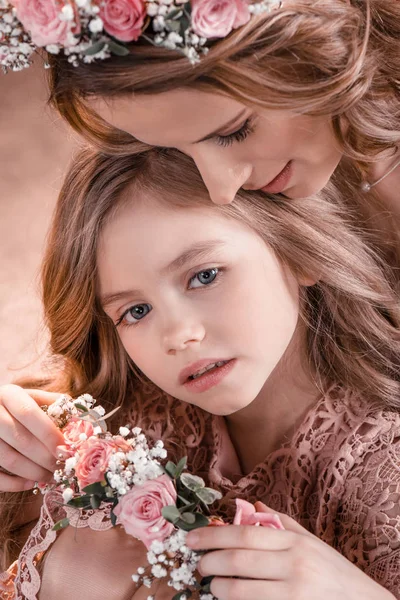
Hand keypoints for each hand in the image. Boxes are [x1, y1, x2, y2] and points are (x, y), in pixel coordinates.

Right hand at [0, 384, 64, 491]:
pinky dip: (13, 483)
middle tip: (63, 468)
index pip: (29, 413)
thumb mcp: (34, 398)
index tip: (67, 449)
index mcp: (9, 394)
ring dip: (34, 472)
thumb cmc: (19, 407)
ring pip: (8, 459)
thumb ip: (56, 405)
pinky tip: (31, 484)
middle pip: (20, 438)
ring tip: (52, 477)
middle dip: (46, 457)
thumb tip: (81, 420)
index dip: (49, 433)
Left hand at [186, 501, 394, 599]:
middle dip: (209, 561)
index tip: (191, 537)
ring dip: (218, 587)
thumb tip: (251, 503)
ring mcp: (293, 594)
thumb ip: (281, 522)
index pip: (245, 534)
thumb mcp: (310, 541)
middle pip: (238, 561)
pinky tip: (229, 598)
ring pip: (240, 590)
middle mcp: (293, 566)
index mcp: (294, 542)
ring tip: (212, 584)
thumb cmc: (333, 570)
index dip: (213, 535)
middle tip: (197, 563)